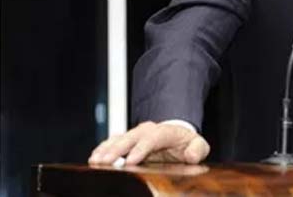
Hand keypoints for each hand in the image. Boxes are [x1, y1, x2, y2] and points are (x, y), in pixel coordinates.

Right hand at [88, 121, 209, 165]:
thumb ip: (198, 149)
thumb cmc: (187, 145)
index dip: (141, 149)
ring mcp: (135, 134)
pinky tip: (94, 158)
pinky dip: (102, 149)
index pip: (152, 138)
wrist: (176, 138)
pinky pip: (112, 143)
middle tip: (106, 162)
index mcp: (165, 131)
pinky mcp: (126, 141)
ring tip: (96, 160)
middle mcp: (148, 130)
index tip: (130, 160)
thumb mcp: (198, 146)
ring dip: (106, 149)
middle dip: (117, 150)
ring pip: (118, 139)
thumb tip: (191, 155)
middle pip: (131, 138)